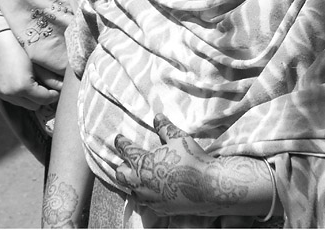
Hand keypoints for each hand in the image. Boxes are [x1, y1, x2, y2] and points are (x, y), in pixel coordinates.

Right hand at [0, 30, 60, 109]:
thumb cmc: (20, 44)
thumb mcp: (38, 61)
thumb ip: (51, 77)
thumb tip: (63, 87)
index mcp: (22, 87)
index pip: (44, 100)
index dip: (53, 95)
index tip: (58, 89)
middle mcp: (10, 93)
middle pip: (34, 105)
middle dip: (42, 97)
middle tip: (47, 86)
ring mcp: (0, 92)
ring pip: (22, 104)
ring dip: (30, 97)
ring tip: (35, 82)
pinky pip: (11, 98)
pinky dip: (19, 94)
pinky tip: (23, 81)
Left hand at [115, 114, 266, 216]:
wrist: (207, 186)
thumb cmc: (191, 158)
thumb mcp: (178, 138)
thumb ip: (165, 127)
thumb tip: (157, 116)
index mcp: (142, 163)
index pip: (126, 150)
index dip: (121, 142)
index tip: (118, 138)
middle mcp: (140, 182)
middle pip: (122, 174)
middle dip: (122, 165)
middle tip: (124, 160)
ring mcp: (148, 198)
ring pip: (131, 190)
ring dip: (131, 181)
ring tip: (135, 176)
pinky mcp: (157, 208)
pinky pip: (145, 201)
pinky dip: (144, 194)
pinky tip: (150, 191)